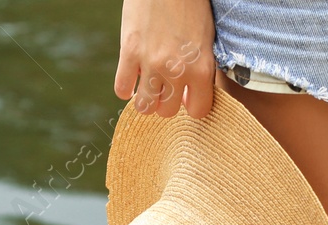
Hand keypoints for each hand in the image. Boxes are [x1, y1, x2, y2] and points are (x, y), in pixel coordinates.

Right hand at [115, 0, 216, 118]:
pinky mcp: (129, 51)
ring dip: (145, 98)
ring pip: (144, 106)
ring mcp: (151, 62)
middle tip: (164, 86)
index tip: (185, 96)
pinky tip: (131, 77)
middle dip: (165, 102)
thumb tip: (185, 98)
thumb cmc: (191, 6)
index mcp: (201, 68)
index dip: (190, 104)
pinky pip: (122, 89)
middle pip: (167, 111)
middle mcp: (177, 70)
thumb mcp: (206, 40)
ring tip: (148, 85)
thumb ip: (200, 70)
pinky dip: (125, 87)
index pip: (198, 111)